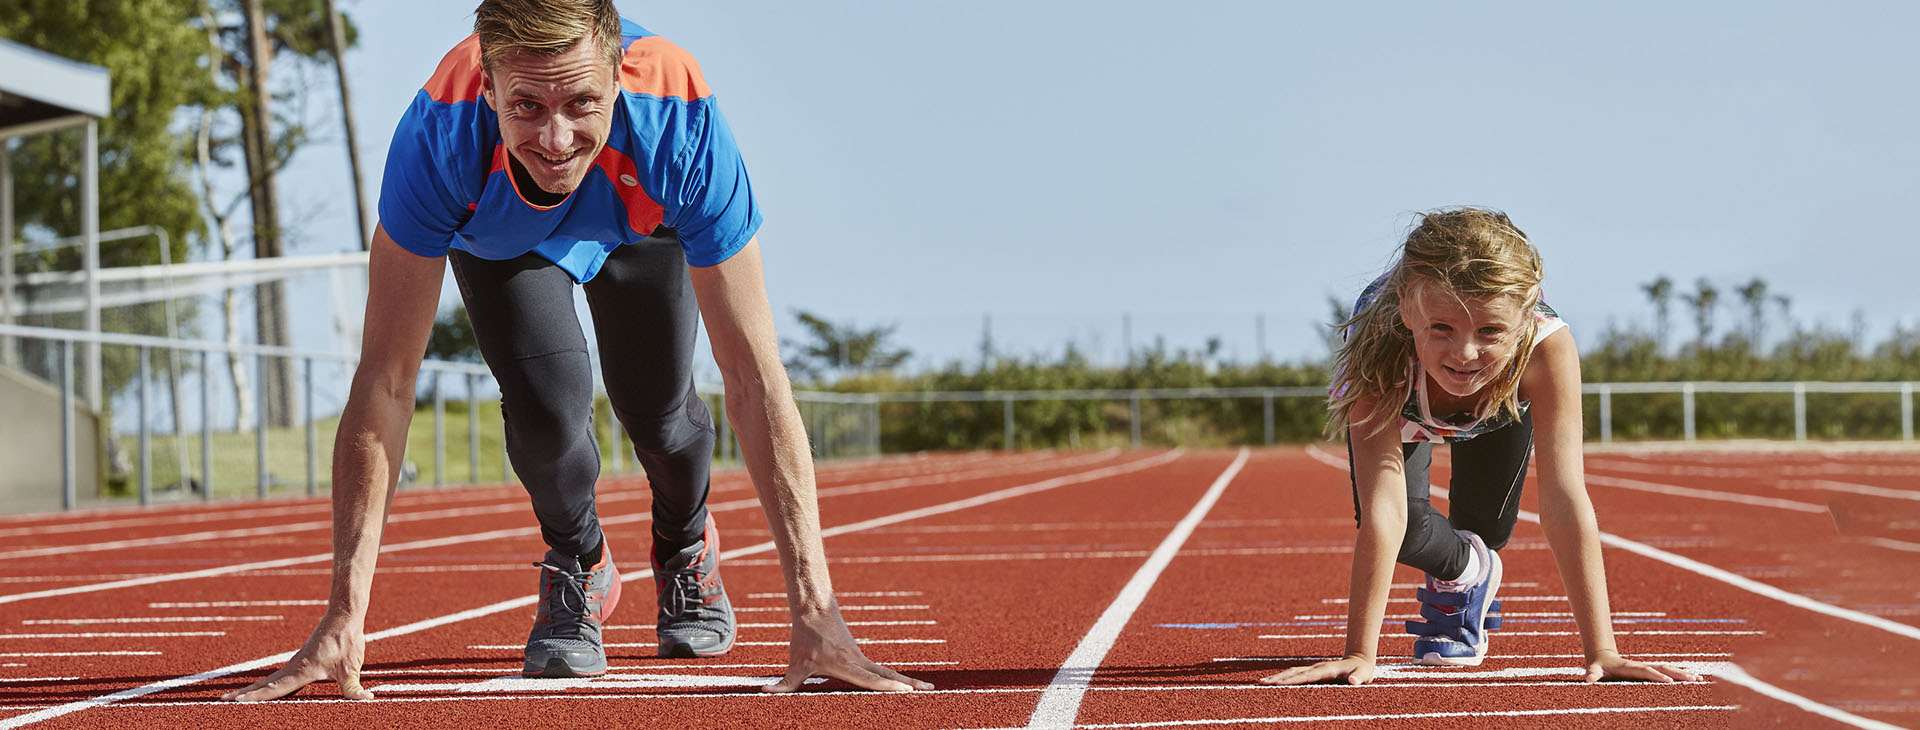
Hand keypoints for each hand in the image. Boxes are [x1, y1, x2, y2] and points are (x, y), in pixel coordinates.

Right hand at [222, 614, 372, 701]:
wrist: (344, 616)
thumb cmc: (347, 641)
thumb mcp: (352, 667)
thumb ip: (354, 688)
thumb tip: (366, 700)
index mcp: (302, 670)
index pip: (274, 688)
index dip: (255, 696)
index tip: (236, 701)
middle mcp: (294, 666)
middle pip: (264, 683)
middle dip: (244, 693)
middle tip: (222, 700)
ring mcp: (296, 662)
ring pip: (270, 678)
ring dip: (253, 688)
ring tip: (235, 695)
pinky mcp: (302, 659)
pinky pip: (280, 674)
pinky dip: (267, 682)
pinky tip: (265, 686)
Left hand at [763, 608, 934, 692]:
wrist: (814, 608)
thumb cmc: (805, 636)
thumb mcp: (795, 662)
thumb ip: (783, 684)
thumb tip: (764, 694)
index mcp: (847, 665)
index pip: (872, 680)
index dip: (889, 687)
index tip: (906, 691)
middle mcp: (859, 661)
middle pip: (889, 675)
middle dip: (909, 684)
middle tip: (930, 692)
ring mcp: (862, 657)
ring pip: (888, 671)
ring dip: (907, 680)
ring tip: (927, 690)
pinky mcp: (860, 655)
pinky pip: (881, 669)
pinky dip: (894, 676)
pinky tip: (905, 683)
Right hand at [1259, 656, 1374, 685]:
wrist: (1359, 660)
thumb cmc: (1362, 671)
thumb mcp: (1364, 674)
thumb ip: (1359, 678)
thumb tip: (1354, 682)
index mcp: (1326, 670)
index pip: (1306, 676)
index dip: (1292, 680)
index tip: (1278, 683)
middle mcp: (1316, 668)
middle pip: (1293, 673)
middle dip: (1277, 678)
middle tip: (1260, 683)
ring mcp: (1313, 669)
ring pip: (1291, 672)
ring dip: (1277, 677)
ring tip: (1261, 682)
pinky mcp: (1312, 672)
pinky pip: (1294, 674)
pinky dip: (1283, 677)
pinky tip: (1274, 681)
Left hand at [1583, 650, 1700, 682]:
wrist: (1603, 657)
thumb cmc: (1598, 667)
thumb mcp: (1593, 670)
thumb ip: (1591, 674)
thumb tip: (1588, 679)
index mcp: (1631, 668)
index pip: (1646, 672)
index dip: (1656, 676)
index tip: (1668, 681)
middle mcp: (1643, 666)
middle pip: (1663, 668)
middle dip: (1677, 673)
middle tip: (1693, 679)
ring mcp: (1648, 667)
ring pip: (1669, 669)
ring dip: (1683, 673)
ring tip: (1700, 679)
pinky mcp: (1651, 670)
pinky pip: (1668, 672)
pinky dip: (1681, 674)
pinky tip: (1695, 678)